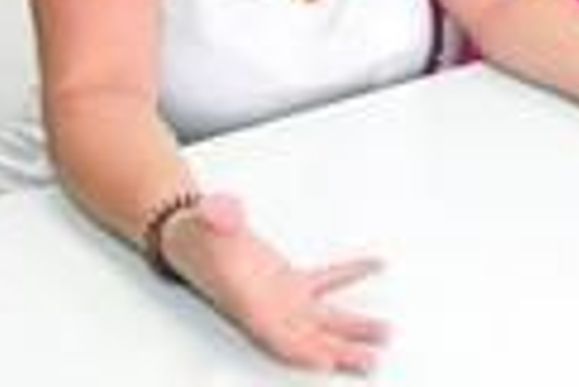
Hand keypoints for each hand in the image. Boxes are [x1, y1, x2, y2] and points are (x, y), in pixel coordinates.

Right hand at [162, 193, 388, 374]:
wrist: (192, 235)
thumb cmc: (197, 235)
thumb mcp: (205, 223)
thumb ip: (217, 217)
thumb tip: (225, 213)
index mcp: (246, 302)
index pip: (274, 336)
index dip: (300, 352)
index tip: (326, 365)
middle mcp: (267, 307)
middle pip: (308, 339)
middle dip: (340, 352)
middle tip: (372, 362)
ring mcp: (281, 297)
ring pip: (323, 319)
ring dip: (354, 328)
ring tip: (386, 334)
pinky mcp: (289, 282)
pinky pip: (326, 282)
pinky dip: (352, 274)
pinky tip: (375, 264)